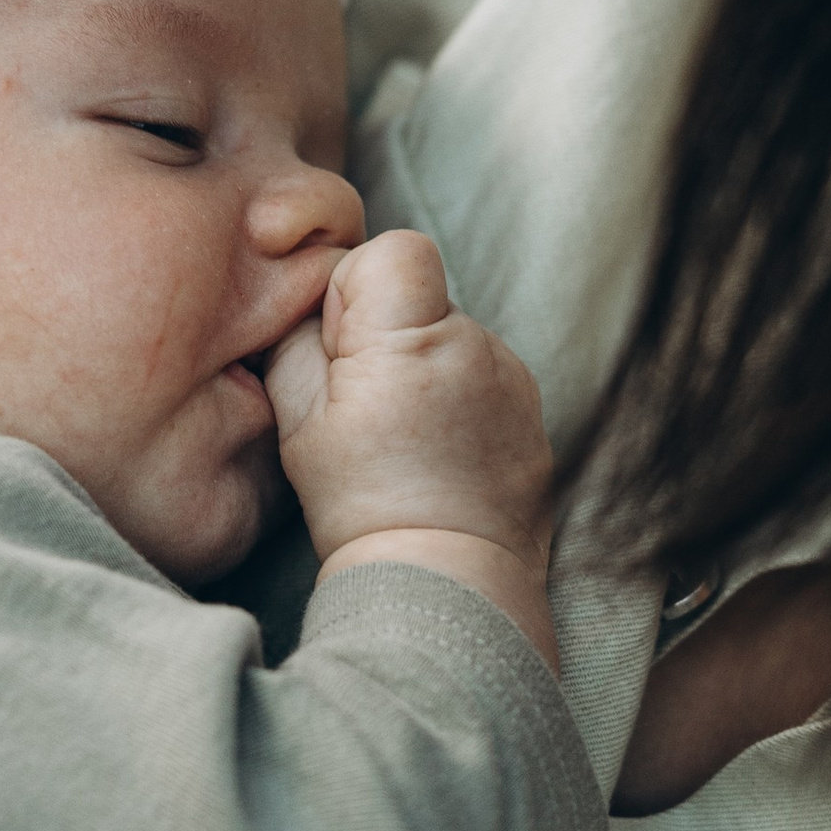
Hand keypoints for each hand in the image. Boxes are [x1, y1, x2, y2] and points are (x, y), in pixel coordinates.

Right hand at [265, 231, 552, 573]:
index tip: (344, 352)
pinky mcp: (533, 410)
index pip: (395, 249)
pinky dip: (459, 402)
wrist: (447, 581)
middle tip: (370, 410)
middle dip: (389, 335)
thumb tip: (309, 310)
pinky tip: (440, 455)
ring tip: (407, 442)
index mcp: (413, 342)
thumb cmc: (363, 507)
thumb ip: (297, 344)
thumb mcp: (299, 425)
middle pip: (421, 296)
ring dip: (426, 370)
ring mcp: (512, 377)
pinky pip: (482, 378)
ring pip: (451, 338)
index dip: (358, 290)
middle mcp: (475, 346)